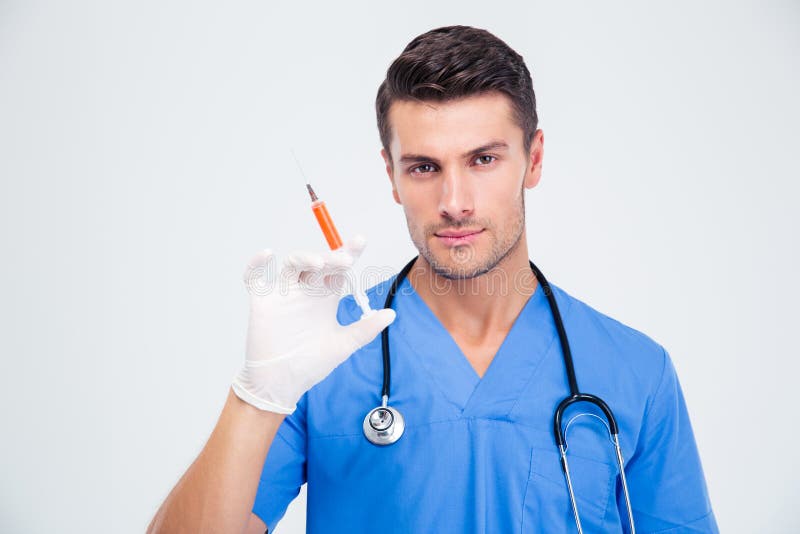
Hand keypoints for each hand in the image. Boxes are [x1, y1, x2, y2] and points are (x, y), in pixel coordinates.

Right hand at [231, 236, 394, 413]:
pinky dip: (256, 264)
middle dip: (332, 257)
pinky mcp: (262, 303)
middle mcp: (306, 291)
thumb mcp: (343, 345)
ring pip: (292, 264)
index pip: (339, 267)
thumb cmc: (311, 364)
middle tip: (346, 260)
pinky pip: (254, 278)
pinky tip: (266, 255)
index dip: (349, 252)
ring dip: (304, 258)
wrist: (282, 384)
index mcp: (326, 296)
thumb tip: (392, 314)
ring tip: (319, 263)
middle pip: (319, 262)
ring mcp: (283, 295)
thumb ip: (366, 329)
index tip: (360, 241)